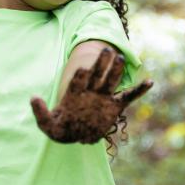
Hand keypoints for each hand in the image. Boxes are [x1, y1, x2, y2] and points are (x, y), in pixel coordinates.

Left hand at [31, 47, 152, 143]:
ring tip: (121, 57)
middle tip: (105, 50)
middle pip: (96, 74)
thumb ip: (40, 113)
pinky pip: (128, 96)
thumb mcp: (47, 125)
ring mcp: (103, 97)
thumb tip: (33, 98)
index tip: (82, 69)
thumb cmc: (60, 129)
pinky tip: (150, 82)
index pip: (78, 81)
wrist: (74, 135)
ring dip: (115, 70)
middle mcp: (90, 92)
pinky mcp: (114, 106)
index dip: (80, 75)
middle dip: (100, 63)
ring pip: (111, 80)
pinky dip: (139, 90)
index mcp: (74, 94)